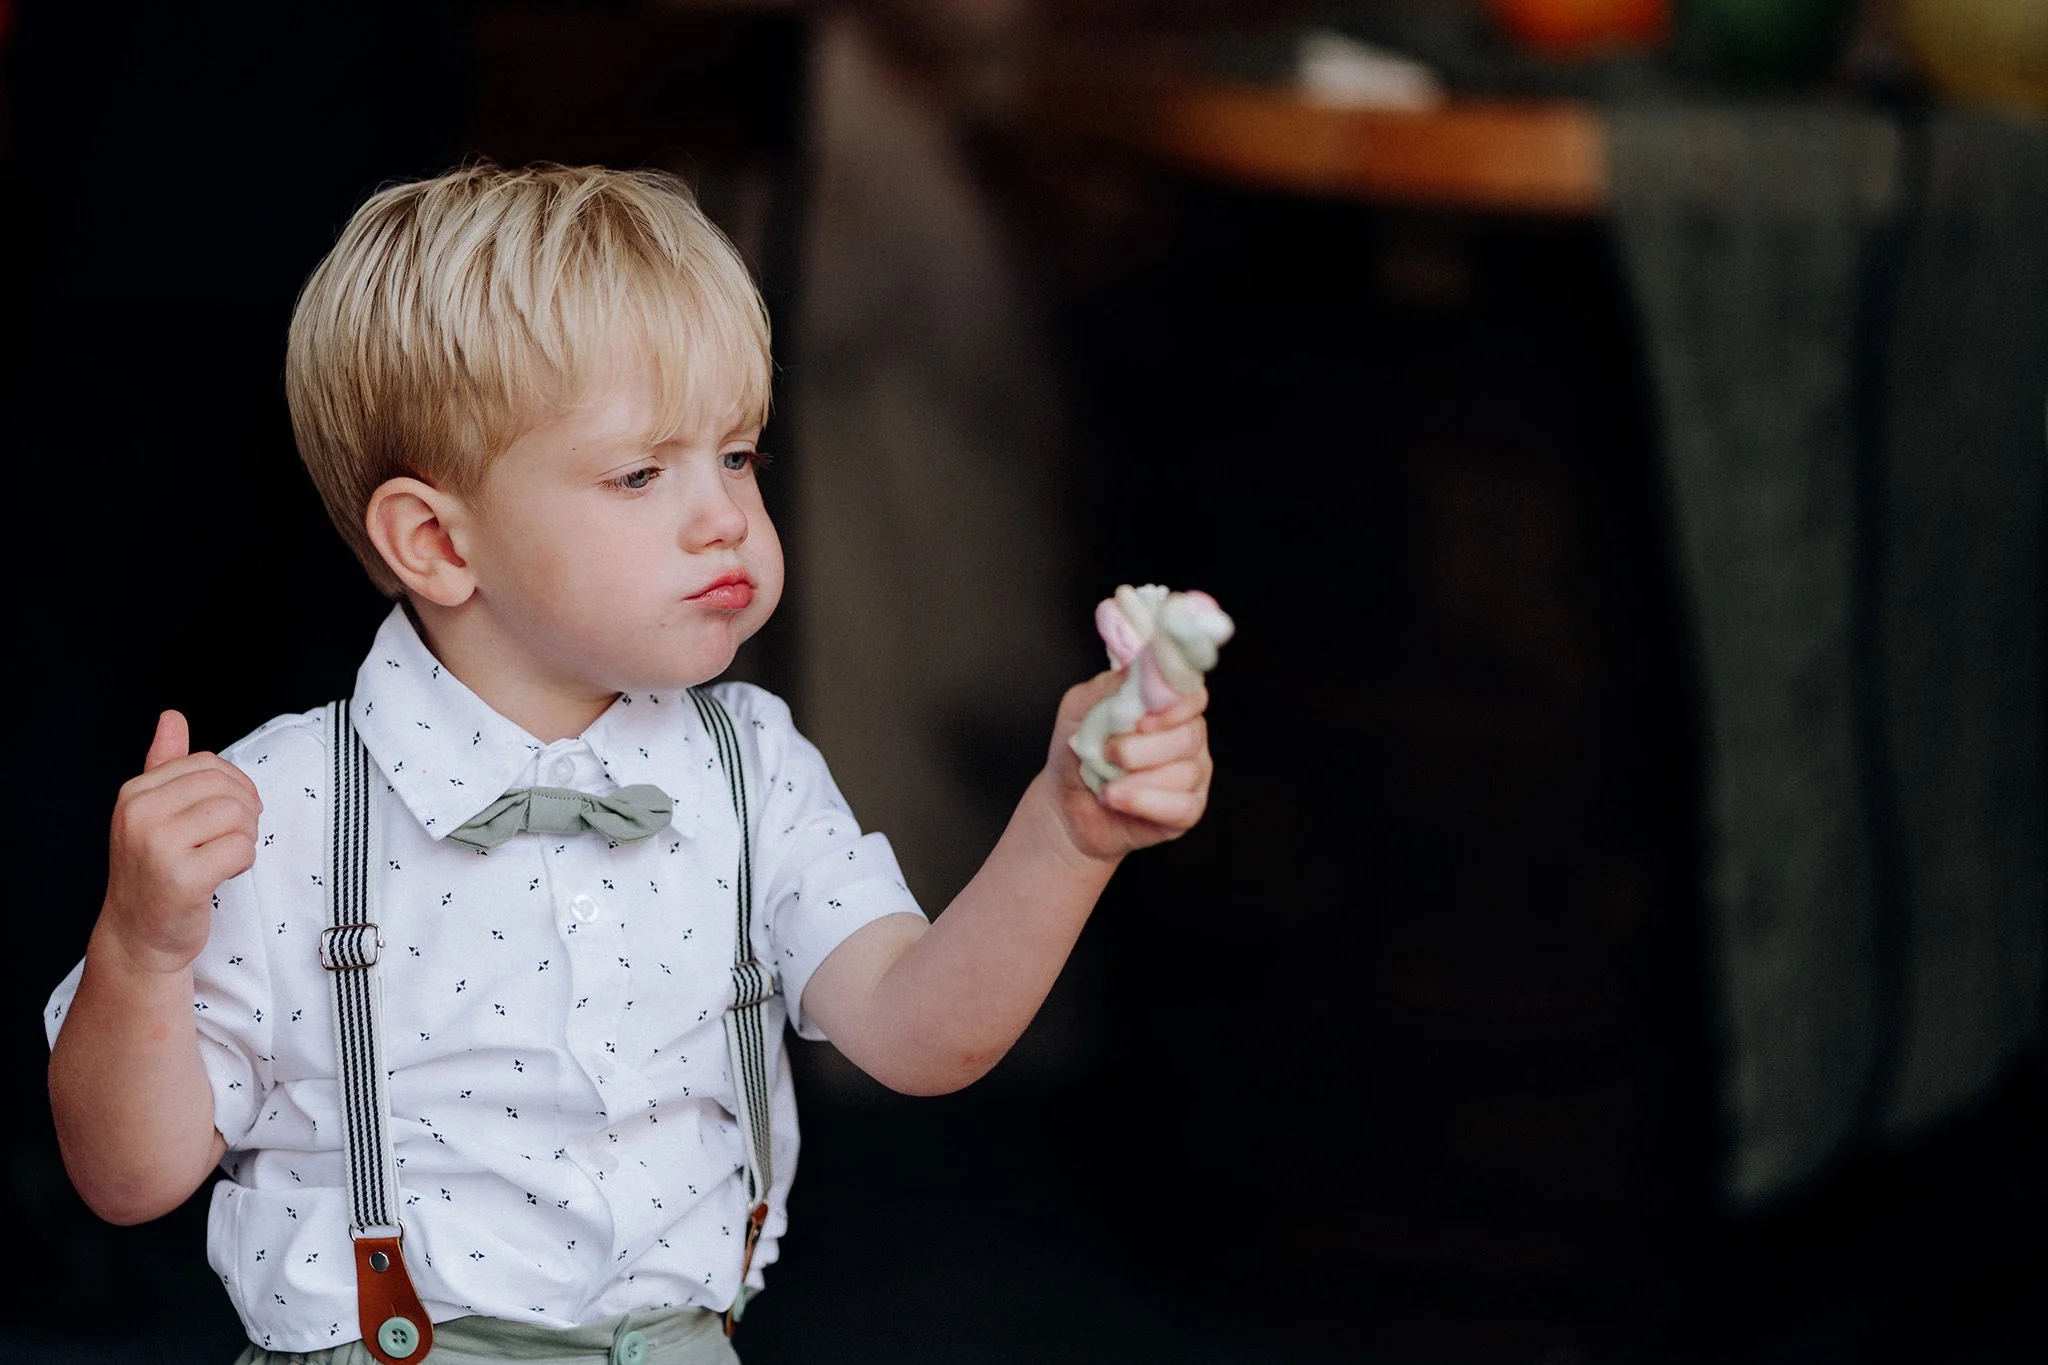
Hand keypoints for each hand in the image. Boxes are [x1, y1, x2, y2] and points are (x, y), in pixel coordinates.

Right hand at [98, 710, 261, 974]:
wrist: (138, 936)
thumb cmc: (156, 871)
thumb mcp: (153, 814)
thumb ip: (165, 765)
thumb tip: (172, 716)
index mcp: (134, 793)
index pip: (207, 764)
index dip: (234, 785)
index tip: (230, 813)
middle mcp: (140, 814)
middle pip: (226, 788)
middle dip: (244, 812)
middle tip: (231, 838)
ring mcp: (157, 846)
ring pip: (237, 817)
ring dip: (244, 838)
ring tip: (223, 857)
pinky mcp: (181, 879)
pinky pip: (241, 850)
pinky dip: (243, 863)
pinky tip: (222, 875)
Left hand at [1047, 670, 1213, 861]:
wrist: (1066, 803)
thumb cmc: (1078, 753)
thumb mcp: (1079, 709)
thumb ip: (1108, 688)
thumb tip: (1138, 671)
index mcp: (1166, 708)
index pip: (1193, 696)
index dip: (1175, 706)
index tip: (1142, 721)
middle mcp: (1187, 737)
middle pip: (1189, 735)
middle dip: (1141, 748)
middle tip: (1107, 753)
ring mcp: (1192, 775)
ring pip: (1186, 772)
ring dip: (1135, 779)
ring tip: (1105, 782)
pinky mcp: (1186, 810)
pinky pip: (1181, 806)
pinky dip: (1144, 802)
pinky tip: (1115, 798)